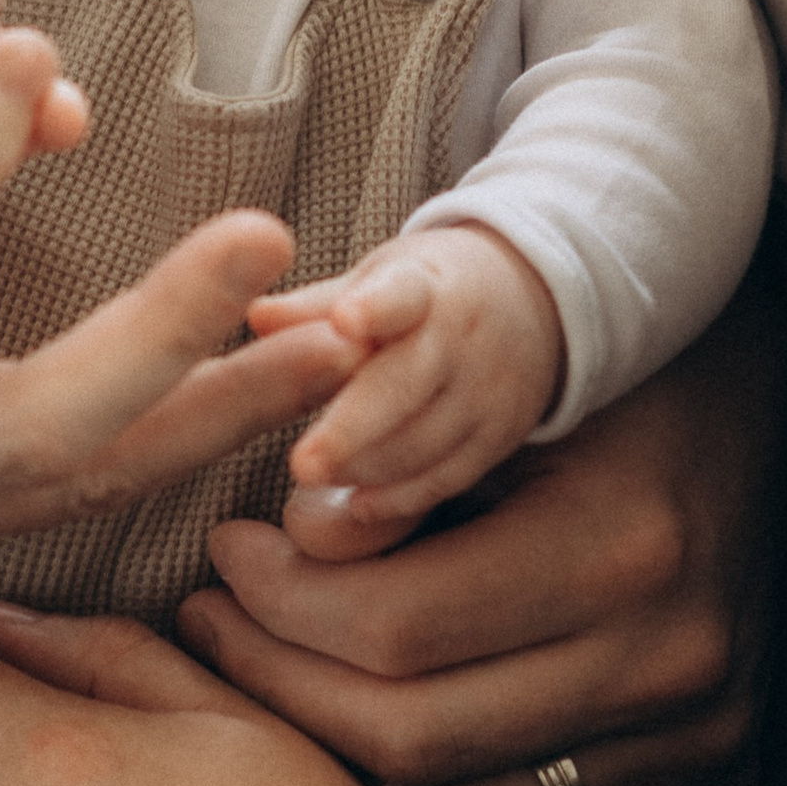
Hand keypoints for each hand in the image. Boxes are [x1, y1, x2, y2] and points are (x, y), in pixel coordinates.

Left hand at [178, 274, 786, 785]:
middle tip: (213, 620)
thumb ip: (394, 459)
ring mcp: (690, 731)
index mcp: (625, 543)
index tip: (224, 554)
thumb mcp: (505, 381)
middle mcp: (668, 657)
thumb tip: (283, 539)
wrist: (772, 403)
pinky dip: (428, 777)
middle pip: (414, 732)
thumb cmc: (616, 369)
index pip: (399, 627)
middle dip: (283, 680)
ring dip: (337, 744)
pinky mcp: (695, 772)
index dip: (279, 602)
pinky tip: (361, 713)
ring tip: (263, 666)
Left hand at [266, 223, 562, 532]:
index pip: (403, 294)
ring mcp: (488, 389)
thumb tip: (255, 317)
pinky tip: (359, 506)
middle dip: (355, 427)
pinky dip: (405, 495)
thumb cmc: (423, 291)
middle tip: (301, 464)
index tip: (345, 321)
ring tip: (310, 477)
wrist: (531, 301)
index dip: (376, 308)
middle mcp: (463, 338)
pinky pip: (452, 474)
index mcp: (425, 286)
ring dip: (369, 465)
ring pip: (427, 439)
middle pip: (408, 385)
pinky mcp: (502, 433)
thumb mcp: (378, 279)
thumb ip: (316, 306)